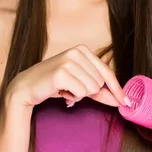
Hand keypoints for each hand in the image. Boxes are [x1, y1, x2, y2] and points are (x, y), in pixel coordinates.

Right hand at [7, 44, 130, 108]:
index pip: (107, 72)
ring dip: (78, 95)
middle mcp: (77, 51)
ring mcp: (69, 60)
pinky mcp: (61, 72)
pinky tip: (60, 92)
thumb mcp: (79, 84)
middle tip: (71, 89)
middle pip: (100, 83)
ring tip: (65, 89)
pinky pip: (80, 93)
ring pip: (91, 89)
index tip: (125, 101)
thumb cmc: (54, 84)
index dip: (117, 88)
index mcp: (83, 50)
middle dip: (87, 92)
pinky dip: (72, 97)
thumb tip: (119, 100)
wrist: (27, 87)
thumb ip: (99, 91)